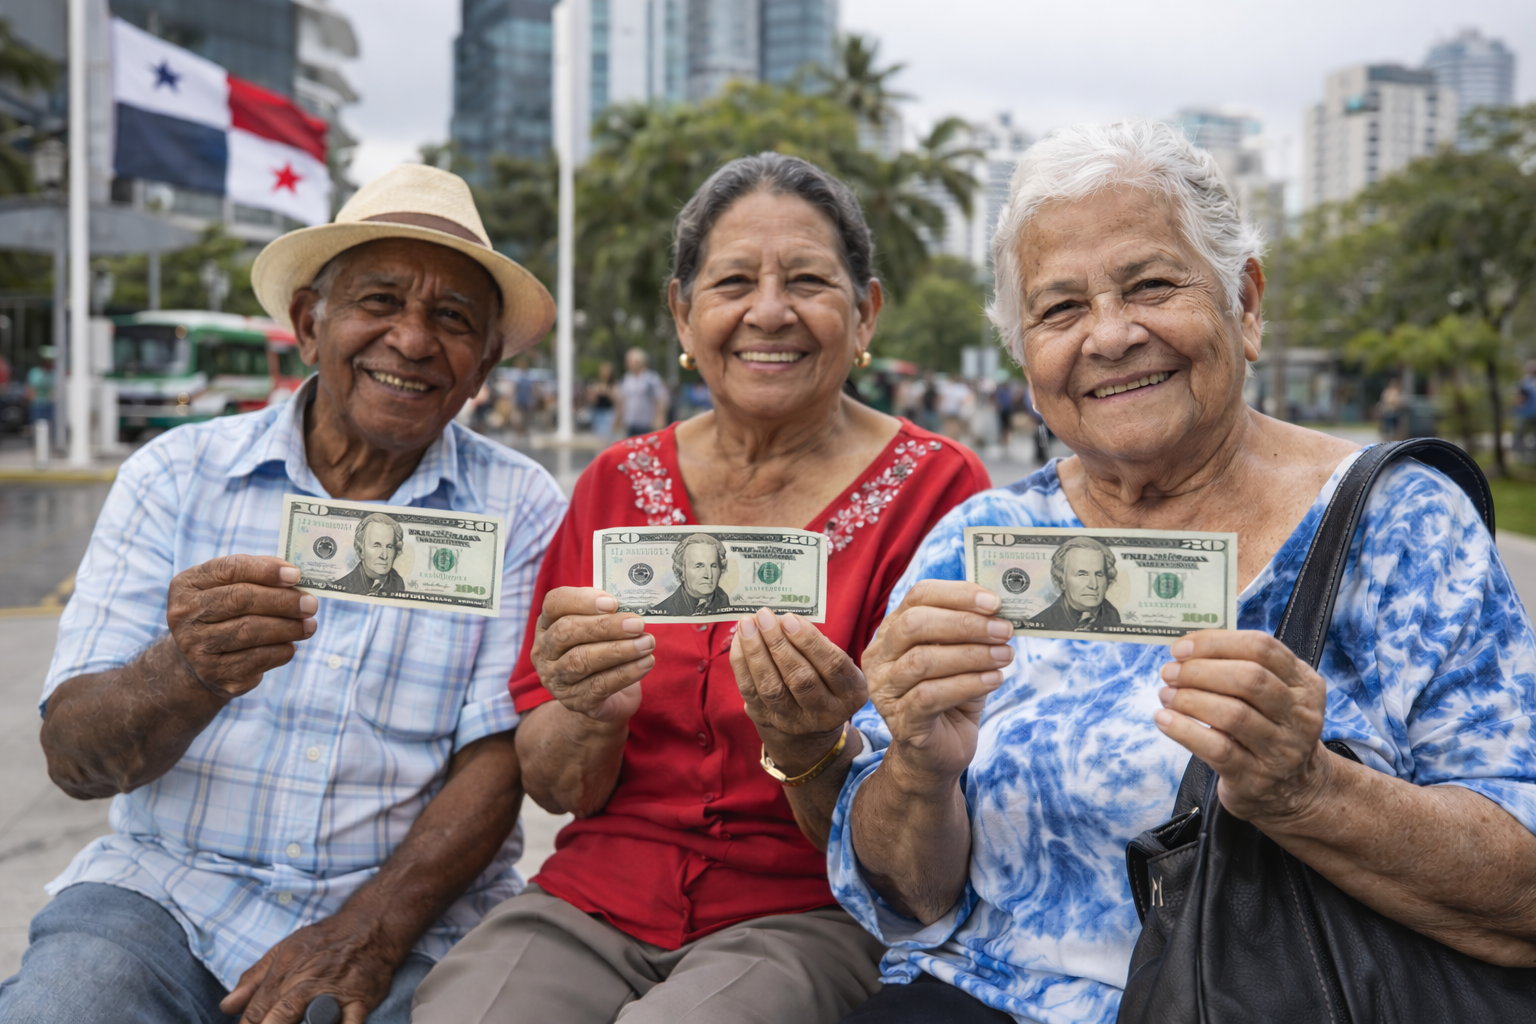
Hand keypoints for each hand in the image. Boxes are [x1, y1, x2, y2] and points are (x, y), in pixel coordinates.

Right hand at [167, 555, 316, 697]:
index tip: (296, 575)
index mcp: (187, 585)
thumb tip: (294, 575)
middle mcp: (185, 615)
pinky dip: (281, 650)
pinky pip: (256, 658)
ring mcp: (195, 646)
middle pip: (240, 600)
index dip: (265, 570)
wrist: (197, 663)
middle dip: (282, 601)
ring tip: (310, 625)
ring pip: (250, 631)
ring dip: (288, 627)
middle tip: (310, 604)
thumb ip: (256, 576)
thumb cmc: (223, 616)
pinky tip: (291, 645)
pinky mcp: (213, 672)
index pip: (229, 569)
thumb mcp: (228, 589)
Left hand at [219, 910, 399, 1023]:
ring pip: (309, 1019)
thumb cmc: (324, 940)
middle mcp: (307, 981)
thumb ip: (254, 979)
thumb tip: (227, 1006)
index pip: (256, 1009)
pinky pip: (348, 1023)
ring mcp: (334, 990)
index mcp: (285, 969)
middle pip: (278, 1016)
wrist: (370, 926)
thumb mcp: (284, 950)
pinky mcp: (359, 999)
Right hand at [530, 587, 650, 722]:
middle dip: (605, 626)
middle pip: (567, 631)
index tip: (613, 603)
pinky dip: (626, 673)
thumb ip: (608, 614)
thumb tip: (630, 608)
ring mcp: (555, 678)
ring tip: (646, 643)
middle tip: (637, 624)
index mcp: (548, 623)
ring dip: (619, 650)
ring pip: (582, 660)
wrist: (606, 698)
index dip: (582, 600)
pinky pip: (599, 685)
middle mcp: (544, 650)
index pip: (555, 603)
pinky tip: (645, 663)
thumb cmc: (602, 651)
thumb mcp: (600, 629)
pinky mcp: (574, 701)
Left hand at [730, 608, 866, 774]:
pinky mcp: (767, 720)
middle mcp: (825, 712)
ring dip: (757, 652)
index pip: (833, 666)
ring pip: (773, 687)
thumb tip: (785, 621)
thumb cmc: (823, 681)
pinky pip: (750, 691)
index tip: (790, 618)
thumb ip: (818, 645)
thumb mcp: (835, 667)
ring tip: (748, 625)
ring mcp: (794, 721)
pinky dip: (742, 663)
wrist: (808, 729)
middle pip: (801, 679)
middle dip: (779, 644)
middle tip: (765, 617)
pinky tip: (740, 641)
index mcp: (850, 694)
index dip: (810, 641)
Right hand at [861, 581, 1013, 787]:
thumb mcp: (963, 658)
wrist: (939, 754)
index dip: (956, 594)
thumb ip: (972, 632)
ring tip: (1005, 656)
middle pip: (913, 625)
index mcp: (892, 632)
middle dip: (964, 624)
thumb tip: (1002, 610)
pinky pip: (930, 696)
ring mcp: (885, 690)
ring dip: (971, 655)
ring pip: (922, 660)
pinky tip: (994, 680)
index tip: (994, 602)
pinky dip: (967, 684)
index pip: (917, 597)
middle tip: (1003, 629)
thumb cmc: (952, 699)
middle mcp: (880, 658)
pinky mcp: (900, 720)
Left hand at [1155, 630, 1329, 823]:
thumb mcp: (1273, 696)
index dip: (1215, 643)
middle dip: (1200, 671)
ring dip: (1189, 699)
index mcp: (1305, 685)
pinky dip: (1184, 730)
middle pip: (1249, 679)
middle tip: (1170, 672)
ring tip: (1166, 695)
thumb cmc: (1269, 730)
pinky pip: (1216, 749)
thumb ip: (1240, 667)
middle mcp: (1299, 716)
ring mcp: (1281, 750)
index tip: (1181, 648)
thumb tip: (1185, 650)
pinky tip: (1164, 719)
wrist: (1292, 792)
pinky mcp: (1255, 777)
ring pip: (1233, 714)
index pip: (1262, 648)